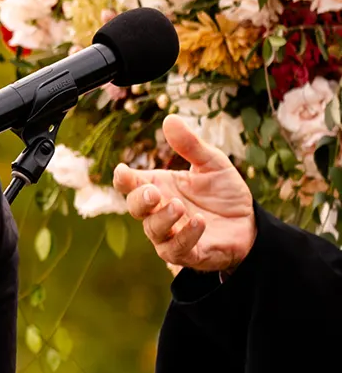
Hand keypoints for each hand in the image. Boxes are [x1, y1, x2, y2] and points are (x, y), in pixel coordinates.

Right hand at [112, 115, 257, 273]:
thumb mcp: (212, 164)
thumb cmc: (224, 194)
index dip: (123, 179)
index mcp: (159, 188)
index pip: (131, 184)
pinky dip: (185, 236)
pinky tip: (199, 222)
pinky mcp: (187, 253)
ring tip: (179, 206)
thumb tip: (170, 118)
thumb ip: (190, 145)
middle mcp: (158, 212)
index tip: (124, 171)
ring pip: (153, 230)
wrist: (250, 224)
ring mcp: (170, 235)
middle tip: (152, 192)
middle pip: (135, 208)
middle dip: (139, 200)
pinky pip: (177, 249)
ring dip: (163, 218)